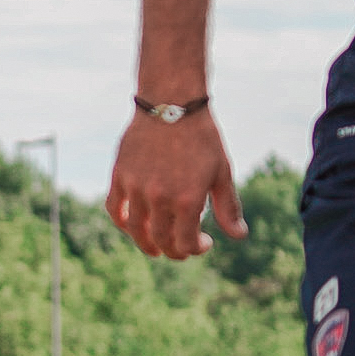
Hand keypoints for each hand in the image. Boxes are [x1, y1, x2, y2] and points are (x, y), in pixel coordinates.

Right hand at [106, 109, 246, 258]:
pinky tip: (132, 225)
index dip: (194, 250)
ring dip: (145, 243)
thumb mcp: (222, 172)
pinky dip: (122, 221)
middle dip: (172, 251)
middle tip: (180, 251)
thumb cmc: (202, 137)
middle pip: (161, 240)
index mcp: (188, 199)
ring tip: (153, 248)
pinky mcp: (120, 176)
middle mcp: (159, 198)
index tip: (202, 243)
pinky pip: (115, 208)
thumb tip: (239, 236)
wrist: (172, 104)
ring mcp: (136, 188)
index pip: (185, 243)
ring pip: (135, 229)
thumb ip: (228, 207)